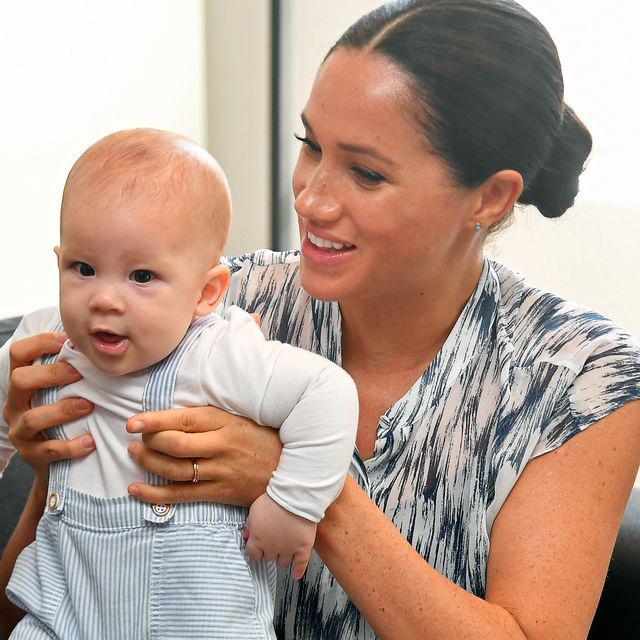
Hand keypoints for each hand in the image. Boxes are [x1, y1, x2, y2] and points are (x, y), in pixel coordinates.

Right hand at [3, 332, 94, 484]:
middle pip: (20, 380)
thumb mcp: (63, 392)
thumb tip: (101, 343)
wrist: (59, 464)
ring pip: (33, 418)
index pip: (19, 354)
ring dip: (63, 410)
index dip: (40, 342)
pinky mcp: (32, 455)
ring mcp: (20, 431)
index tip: (68, 340)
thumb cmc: (66, 418)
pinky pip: (48, 450)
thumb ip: (72, 371)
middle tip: (79, 372)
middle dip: (51, 373)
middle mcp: (15, 405)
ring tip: (88, 406)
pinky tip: (90, 442)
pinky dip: (70, 446)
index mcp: (23, 385)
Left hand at [125, 406, 281, 505]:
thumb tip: (172, 414)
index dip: (155, 421)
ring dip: (148, 463)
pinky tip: (136, 489)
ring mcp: (220, 472)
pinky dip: (154, 494)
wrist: (290, 470)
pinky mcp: (219, 493)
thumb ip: (210, 417)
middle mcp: (221, 446)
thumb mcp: (240, 418)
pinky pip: (181, 496)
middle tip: (134, 438)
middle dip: (148, 442)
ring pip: (174, 470)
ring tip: (133, 454)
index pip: (184, 419)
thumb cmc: (262, 438)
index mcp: (225, 422)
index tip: (133, 422)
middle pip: (175, 445)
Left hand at [244, 492, 316, 579]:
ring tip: (284, 551)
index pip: (253, 554)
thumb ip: (249, 524)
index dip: (256, 550)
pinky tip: (296, 574)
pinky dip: (299, 570)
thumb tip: (246, 534)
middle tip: (274, 543)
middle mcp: (272, 548)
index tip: (259, 547)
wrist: (294, 497)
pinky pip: (301, 564)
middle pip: (269, 557)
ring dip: (282, 557)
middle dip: (270, 550)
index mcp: (258, 540)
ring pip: (283, 562)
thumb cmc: (274, 501)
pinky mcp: (303, 548)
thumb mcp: (254, 510)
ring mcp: (288, 549)